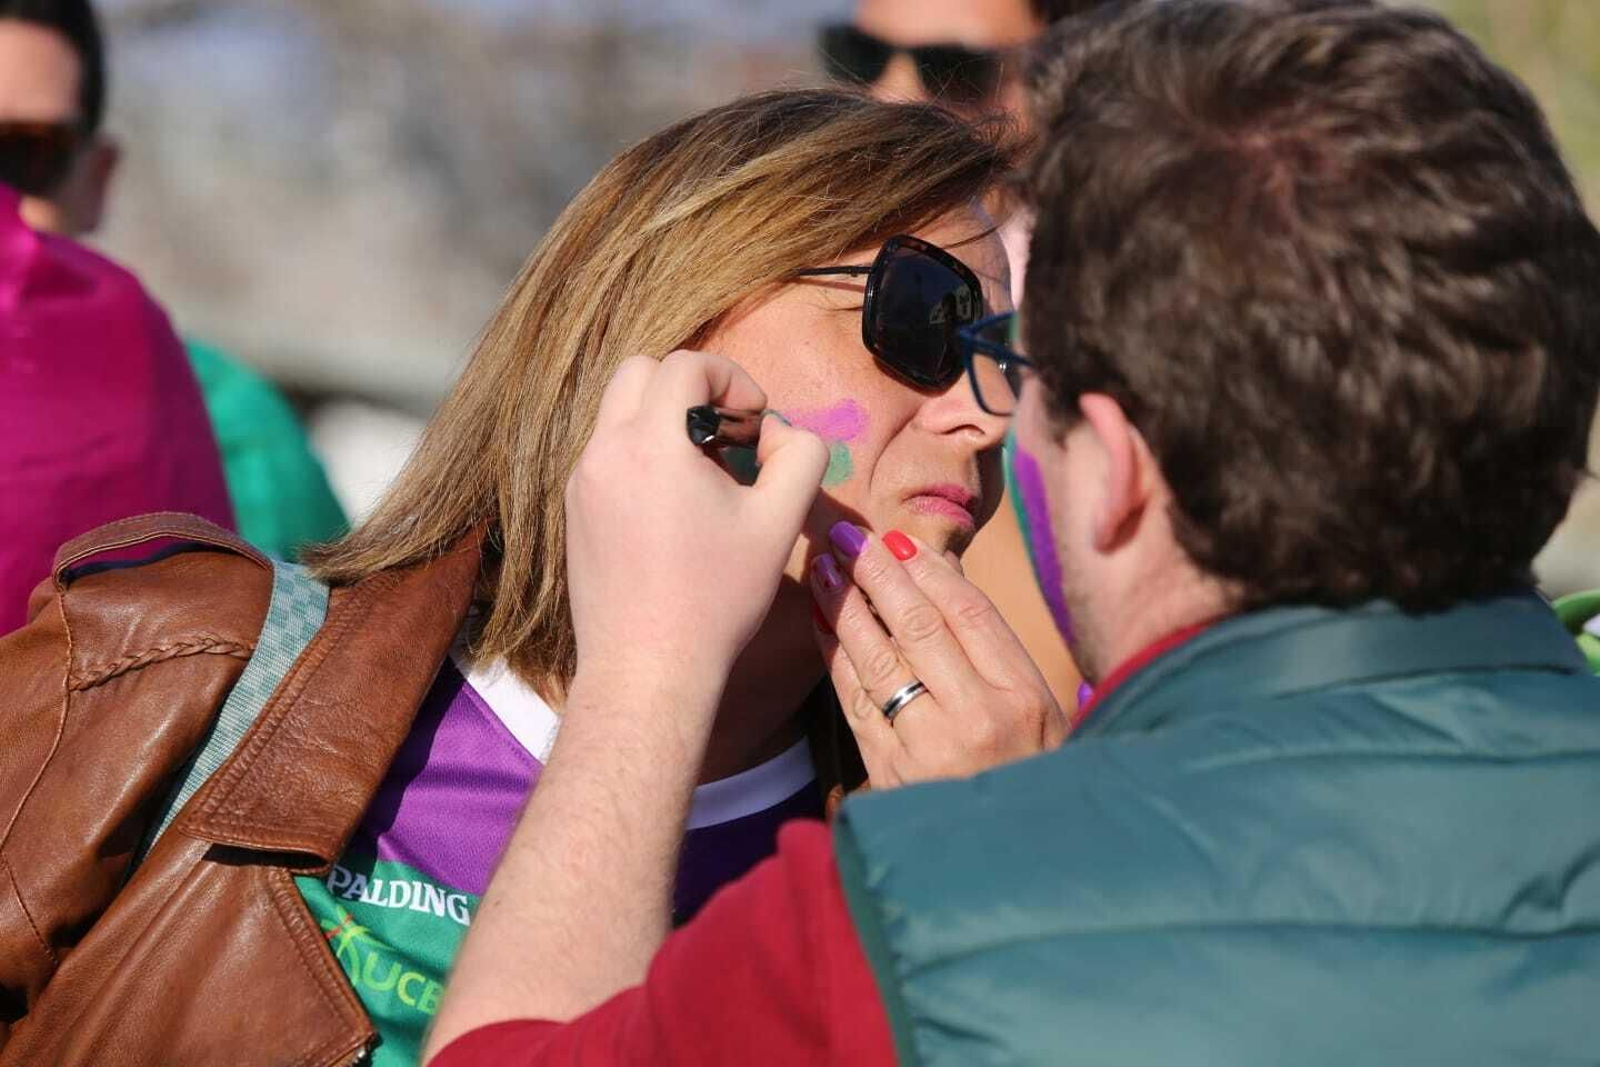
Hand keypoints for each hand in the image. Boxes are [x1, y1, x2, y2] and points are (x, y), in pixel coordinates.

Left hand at [566, 350, 828, 678]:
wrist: (647, 669)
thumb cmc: (714, 599)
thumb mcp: (778, 523)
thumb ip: (800, 458)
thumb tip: (783, 434)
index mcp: (650, 444)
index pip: (685, 365)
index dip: (732, 378)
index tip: (756, 423)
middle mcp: (604, 452)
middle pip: (640, 372)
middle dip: (691, 388)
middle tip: (728, 436)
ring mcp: (581, 482)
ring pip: (619, 413)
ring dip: (665, 420)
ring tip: (704, 473)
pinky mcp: (575, 512)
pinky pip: (608, 454)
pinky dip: (643, 454)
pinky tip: (675, 506)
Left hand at [810, 523, 1068, 786]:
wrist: (1013, 865)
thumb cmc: (1030, 776)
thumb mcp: (1042, 715)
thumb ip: (997, 655)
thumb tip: (941, 579)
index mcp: (1026, 698)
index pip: (970, 613)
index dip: (930, 570)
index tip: (898, 540)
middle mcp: (979, 718)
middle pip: (919, 625)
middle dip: (877, 572)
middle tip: (846, 534)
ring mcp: (929, 748)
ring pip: (878, 657)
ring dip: (845, 604)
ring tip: (822, 565)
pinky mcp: (889, 773)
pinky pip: (854, 699)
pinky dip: (834, 654)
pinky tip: (820, 621)